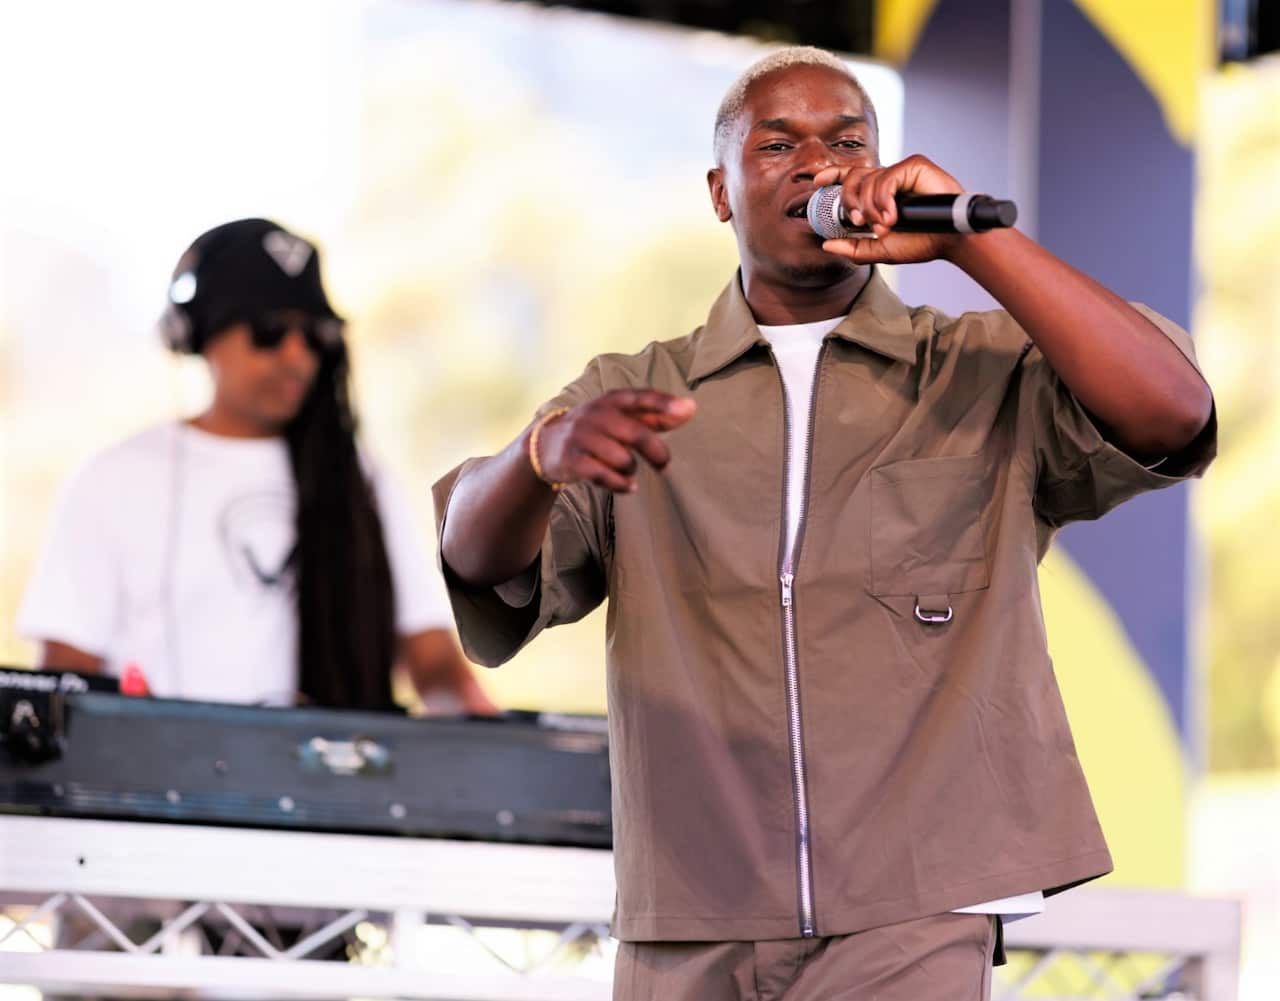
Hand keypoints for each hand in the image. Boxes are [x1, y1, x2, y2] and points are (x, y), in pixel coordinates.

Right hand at [535, 389, 696, 492]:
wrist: (546, 444)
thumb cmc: (597, 430)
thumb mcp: (621, 417)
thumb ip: (655, 415)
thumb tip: (691, 408)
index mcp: (612, 401)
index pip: (641, 398)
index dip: (664, 404)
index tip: (688, 410)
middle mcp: (596, 414)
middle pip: (635, 433)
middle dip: (656, 452)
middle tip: (664, 464)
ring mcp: (582, 436)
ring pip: (621, 458)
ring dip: (631, 469)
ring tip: (628, 470)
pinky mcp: (572, 459)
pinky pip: (603, 475)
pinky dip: (620, 484)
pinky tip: (627, 486)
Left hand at [814, 154, 965, 265]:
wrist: (949, 241)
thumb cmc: (921, 242)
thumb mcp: (880, 250)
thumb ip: (853, 248)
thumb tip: (826, 244)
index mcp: (879, 194)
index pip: (851, 176)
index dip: (833, 174)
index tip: (817, 181)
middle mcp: (888, 179)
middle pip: (853, 177)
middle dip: (850, 202)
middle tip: (860, 223)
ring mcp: (901, 171)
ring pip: (868, 180)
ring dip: (871, 208)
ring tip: (886, 225)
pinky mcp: (914, 165)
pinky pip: (886, 178)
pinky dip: (884, 199)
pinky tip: (893, 214)